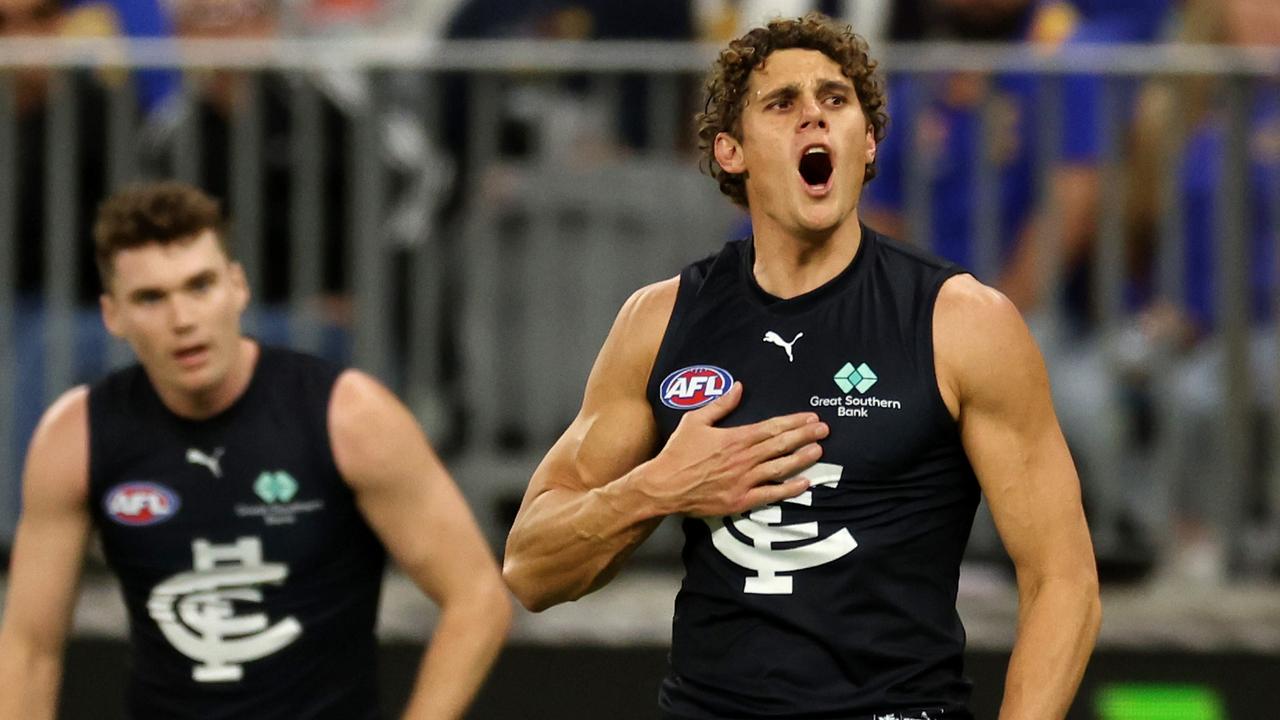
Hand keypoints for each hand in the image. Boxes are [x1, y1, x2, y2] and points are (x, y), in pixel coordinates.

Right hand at [637, 382, 827, 517]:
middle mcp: (743, 459)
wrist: (663, 486)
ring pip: (780, 468)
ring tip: (819, 451)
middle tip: (825, 430)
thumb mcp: (694, 421)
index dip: (793, 422)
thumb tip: (739, 387)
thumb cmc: (678, 452)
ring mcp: (743, 481)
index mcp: (734, 438)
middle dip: (804, 436)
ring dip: (801, 459)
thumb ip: (720, 405)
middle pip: (780, 445)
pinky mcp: (740, 501)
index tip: (811, 417)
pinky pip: (770, 495)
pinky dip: (788, 489)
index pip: (771, 427)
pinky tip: (804, 483)